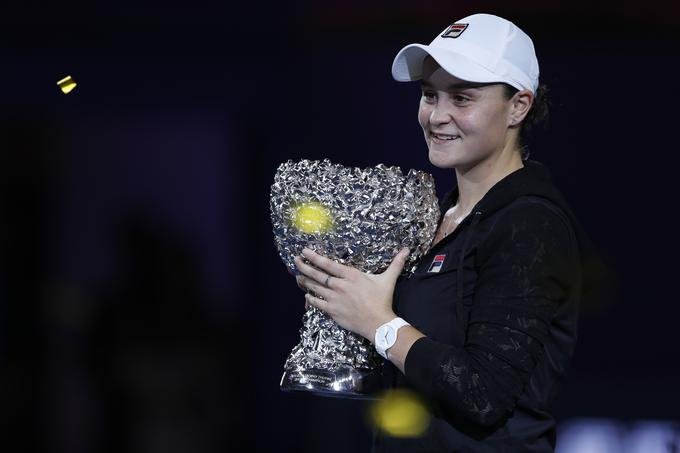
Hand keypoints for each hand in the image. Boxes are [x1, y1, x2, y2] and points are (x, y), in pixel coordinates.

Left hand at [294, 247, 409, 340]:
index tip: (304, 251)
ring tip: (297, 276)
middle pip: (317, 274)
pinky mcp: (332, 311)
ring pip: (314, 288)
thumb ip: (395, 263)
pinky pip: (316, 303)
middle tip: (295, 261)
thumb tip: (406, 250)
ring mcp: (334, 298)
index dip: (314, 257)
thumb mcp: (388, 279)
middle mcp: (340, 285)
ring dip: (304, 281)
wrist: (378, 323)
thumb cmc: (382, 300)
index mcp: (351, 275)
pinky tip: (306, 295)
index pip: (328, 264)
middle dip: (304, 266)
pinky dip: (310, 298)